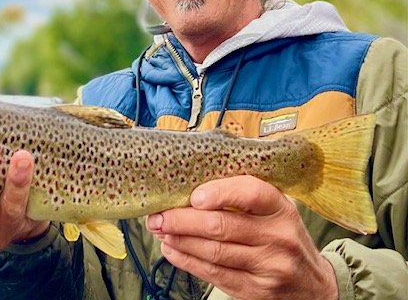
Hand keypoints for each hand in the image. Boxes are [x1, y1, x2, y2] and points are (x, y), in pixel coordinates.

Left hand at [146, 175, 337, 299]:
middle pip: (221, 226)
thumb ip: (244, 195)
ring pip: (213, 251)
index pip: (251, 193)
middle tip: (158, 214)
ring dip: (179, 239)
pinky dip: (187, 260)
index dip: (220, 192)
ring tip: (159, 229)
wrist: (313, 285)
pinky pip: (214, 274)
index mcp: (280, 208)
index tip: (194, 195)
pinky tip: (172, 249)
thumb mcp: (276, 211)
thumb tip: (192, 181)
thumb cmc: (283, 237)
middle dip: (182, 219)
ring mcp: (268, 266)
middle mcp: (277, 237)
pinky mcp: (255, 290)